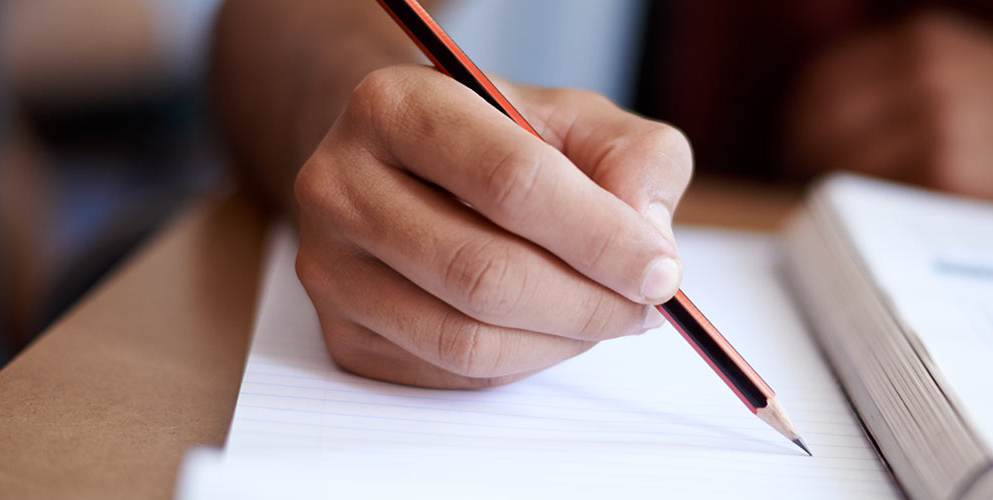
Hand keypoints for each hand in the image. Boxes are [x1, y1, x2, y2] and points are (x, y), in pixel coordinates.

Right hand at [293, 65, 691, 388]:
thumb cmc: (502, 140)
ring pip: (466, 338)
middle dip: (588, 302)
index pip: (510, 181)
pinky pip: (450, 372)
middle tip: (646, 307)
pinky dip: (522, 360)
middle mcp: (340, 183)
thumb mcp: (579, 120)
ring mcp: (330, 266)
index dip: (599, 237)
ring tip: (605, 314)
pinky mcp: (342, 333)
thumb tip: (647, 238)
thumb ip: (634, 158)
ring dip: (560, 341)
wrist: (410, 165)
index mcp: (397, 105)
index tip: (662, 271)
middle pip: (484, 273)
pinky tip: (549, 327)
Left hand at [785, 9, 992, 211]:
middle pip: (816, 125)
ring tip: (844, 218)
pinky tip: (878, 231)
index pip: (818, 83)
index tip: (799, 152)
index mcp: (921, 40)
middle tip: (812, 195)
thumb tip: (819, 127)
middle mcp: (920, 74)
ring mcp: (933, 127)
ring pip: (839, 167)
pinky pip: (875, 201)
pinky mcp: (947, 179)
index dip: (800, 124)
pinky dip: (865, 219)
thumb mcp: (969, 63)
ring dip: (831, 196)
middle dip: (805, 162)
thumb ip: (898, 80)